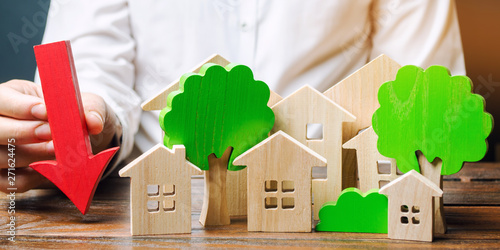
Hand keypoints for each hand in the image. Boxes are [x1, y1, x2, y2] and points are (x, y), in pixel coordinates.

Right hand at [0, 80, 119, 192]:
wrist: (79, 139)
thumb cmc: (76, 115)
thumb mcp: (87, 104)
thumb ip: (91, 109)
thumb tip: (93, 122)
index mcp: (11, 96)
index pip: (1, 99)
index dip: (21, 107)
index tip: (47, 112)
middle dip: (23, 132)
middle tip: (52, 134)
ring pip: (0, 157)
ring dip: (31, 156)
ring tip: (57, 151)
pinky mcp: (5, 176)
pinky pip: (12, 182)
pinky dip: (33, 178)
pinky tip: (52, 168)